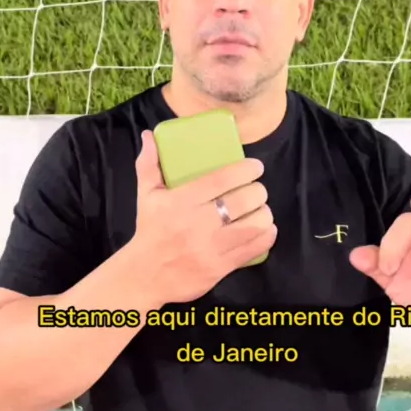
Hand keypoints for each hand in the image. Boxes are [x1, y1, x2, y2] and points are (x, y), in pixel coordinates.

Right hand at [132, 130, 276, 304]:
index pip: (221, 180)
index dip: (245, 170)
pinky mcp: (220, 267)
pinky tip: (266, 229)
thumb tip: (150, 135)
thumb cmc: (150, 229)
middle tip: (257, 190)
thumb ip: (149, 163)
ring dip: (264, 213)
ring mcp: (211, 247)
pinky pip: (253, 249)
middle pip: (243, 201)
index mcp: (181, 201)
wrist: (144, 275)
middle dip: (258, 191)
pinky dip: (266, 236)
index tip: (255, 167)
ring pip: (253, 225)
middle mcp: (198, 223)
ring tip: (261, 209)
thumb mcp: (145, 195)